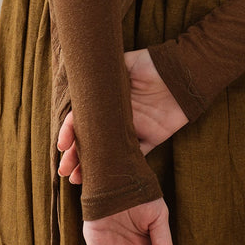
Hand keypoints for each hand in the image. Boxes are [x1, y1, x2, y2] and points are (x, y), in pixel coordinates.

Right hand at [56, 48, 188, 186]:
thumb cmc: (151, 64)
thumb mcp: (123, 64)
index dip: (69, 131)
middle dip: (75, 156)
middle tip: (64, 170)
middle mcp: (117, 117)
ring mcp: (133, 129)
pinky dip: (122, 168)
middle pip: (92, 140)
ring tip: (77, 180)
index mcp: (107, 100)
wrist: (182, 73)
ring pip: (109, 153)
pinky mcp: (151, 139)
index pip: (82, 118)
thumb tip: (81, 83)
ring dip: (93, 167)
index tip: (62, 146)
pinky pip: (136, 158)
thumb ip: (103, 76)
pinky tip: (108, 179)